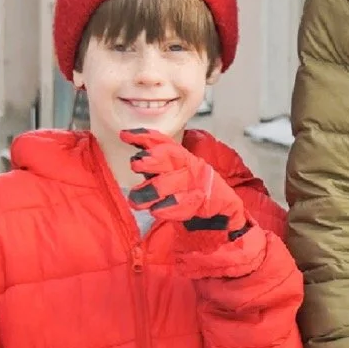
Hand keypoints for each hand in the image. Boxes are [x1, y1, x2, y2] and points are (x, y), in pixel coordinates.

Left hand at [121, 133, 266, 279]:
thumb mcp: (177, 174)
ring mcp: (197, 184)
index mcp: (184, 157)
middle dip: (151, 160)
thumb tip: (135, 158)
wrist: (224, 208)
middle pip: (170, 157)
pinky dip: (166, 209)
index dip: (145, 136)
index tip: (125, 135)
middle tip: (136, 165)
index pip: (164, 141)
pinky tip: (156, 212)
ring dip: (150, 192)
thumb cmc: (193, 190)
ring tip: (135, 201)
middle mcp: (191, 166)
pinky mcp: (202, 202)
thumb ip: (157, 167)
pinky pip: (181, 204)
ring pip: (171, 183)